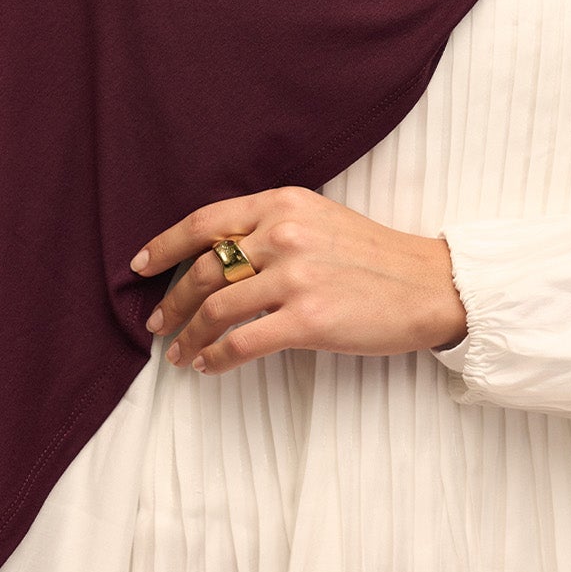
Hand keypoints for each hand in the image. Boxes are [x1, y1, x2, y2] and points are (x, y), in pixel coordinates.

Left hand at [132, 186, 466, 374]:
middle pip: (204, 268)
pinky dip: (216, 358)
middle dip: (171, 302)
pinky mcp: (308, 319)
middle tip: (157, 325)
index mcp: (283, 204)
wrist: (431, 286)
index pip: (206, 222)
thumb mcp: (322, 220)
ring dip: (188, 336)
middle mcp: (285, 234)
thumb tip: (221, 257)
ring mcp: (295, 277)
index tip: (140, 266)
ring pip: (216, 308)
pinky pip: (242, 343)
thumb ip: (274, 227)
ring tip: (179, 355)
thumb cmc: (377, 259)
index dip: (165, 245)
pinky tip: (209, 367)